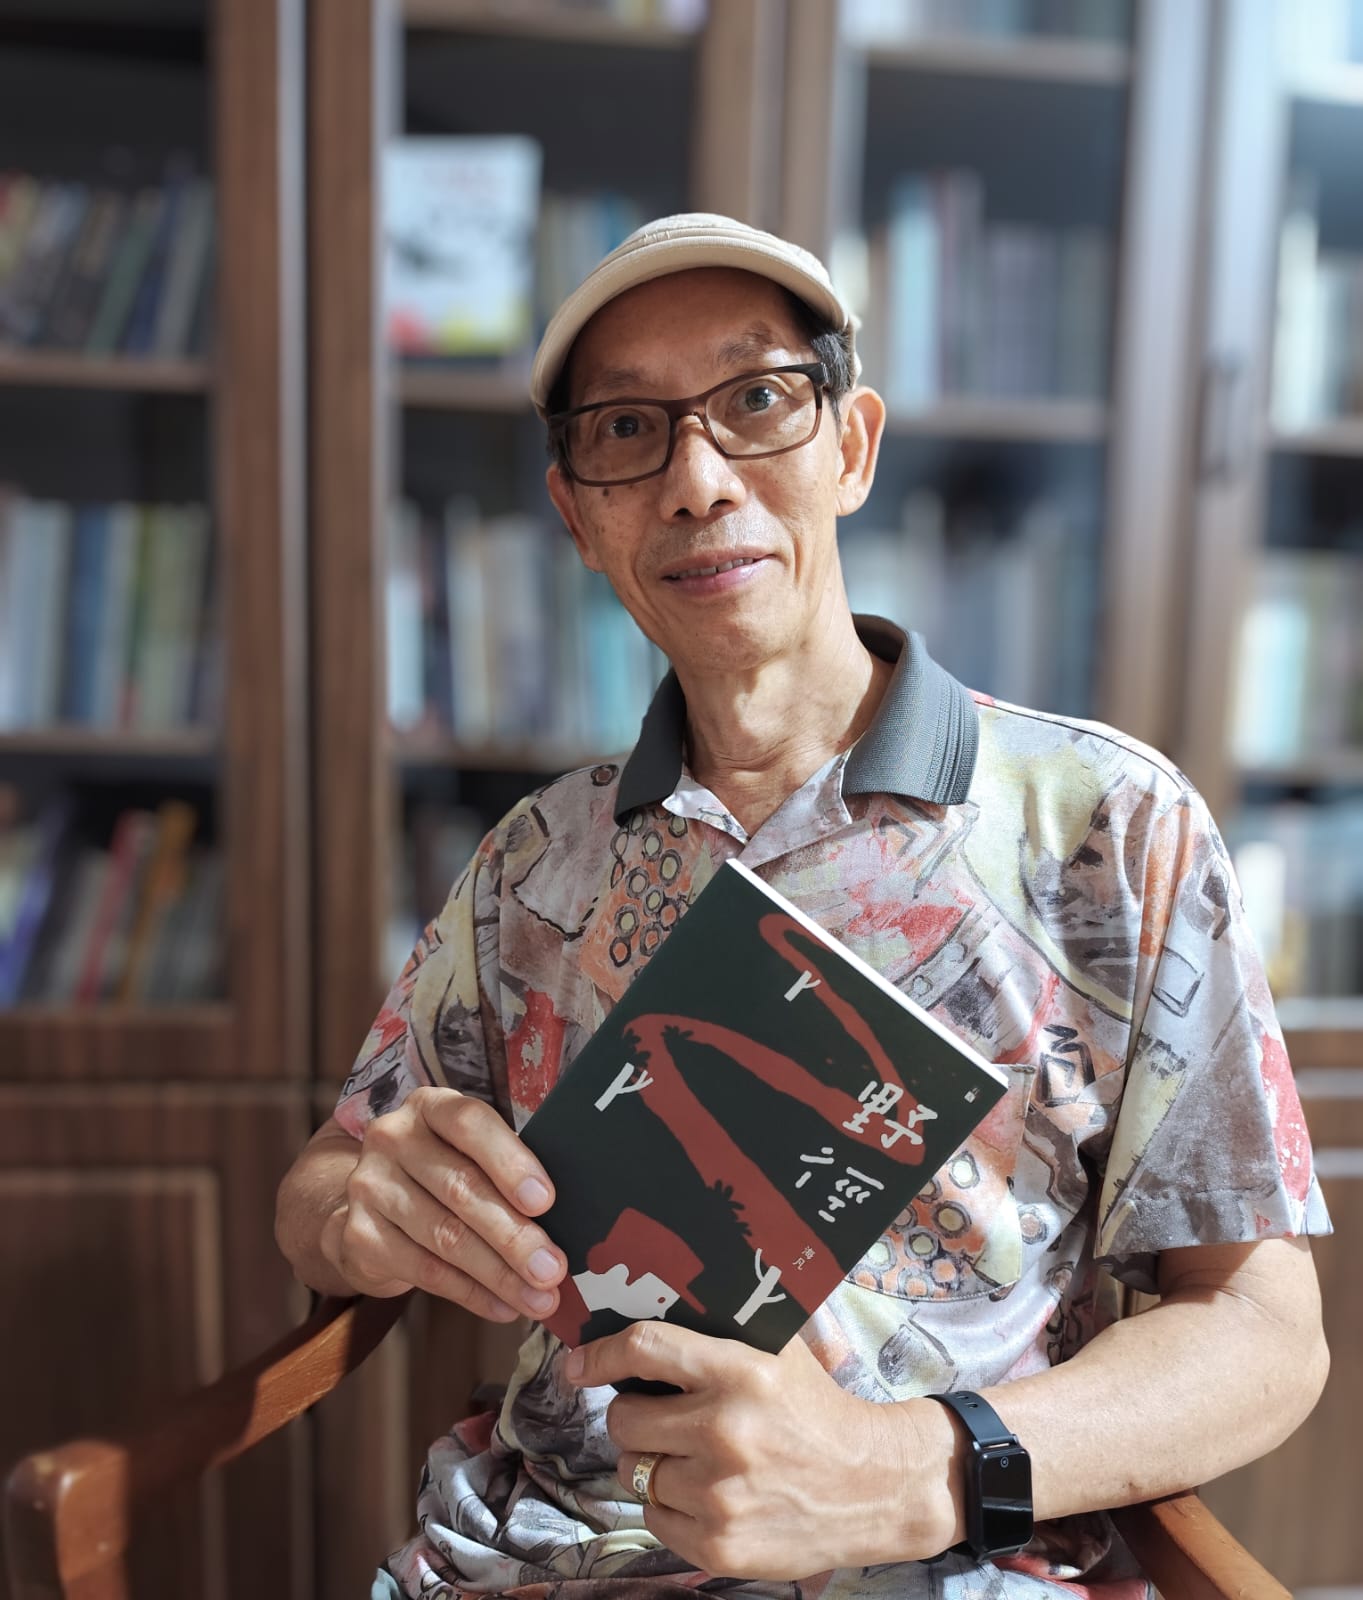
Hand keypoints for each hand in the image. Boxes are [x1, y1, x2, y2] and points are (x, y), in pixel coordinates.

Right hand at [324, 1086, 566, 1320]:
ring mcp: (369, 1186)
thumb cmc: (443, 1173)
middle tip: (552, 1269)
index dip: (509, 1162)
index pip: (469, 1124)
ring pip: (445, 1236)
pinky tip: (503, 1307)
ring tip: (538, 1297)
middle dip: (513, 1235)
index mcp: (430, 1106)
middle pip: (460, 1188)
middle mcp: (393, 1137)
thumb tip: (567, 1219)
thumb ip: (507, 1172)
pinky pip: (425, 1271)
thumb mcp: (469, 1153)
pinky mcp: (358, 1235)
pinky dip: (471, 1294)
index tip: (546, 1201)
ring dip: (498, 1274)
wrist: (369, 1206)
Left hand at [564, 1322, 959, 1577]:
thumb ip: (720, 1332)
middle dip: (634, 1417)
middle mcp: (725, 1431)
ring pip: (634, 1472)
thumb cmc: (816, 1409)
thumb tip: (648, 1299)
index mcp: (740, 1372)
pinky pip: (652, 1518)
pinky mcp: (719, 1546)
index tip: (578, 1363)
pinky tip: (706, 1495)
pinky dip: (669, 1507)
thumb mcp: (779, 1351)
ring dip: (653, 1464)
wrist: (874, 1485)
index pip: (645, 1350)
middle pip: (625, 1420)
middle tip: (661, 1418)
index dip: (600, 1354)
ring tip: (694, 1458)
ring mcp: (720, 1495)